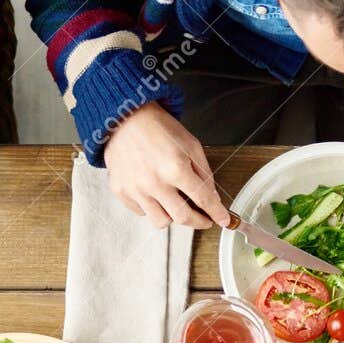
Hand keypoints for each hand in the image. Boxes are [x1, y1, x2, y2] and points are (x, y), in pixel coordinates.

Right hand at [102, 104, 229, 229]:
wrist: (125, 119)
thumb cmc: (158, 128)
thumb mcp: (190, 144)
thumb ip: (203, 173)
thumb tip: (211, 197)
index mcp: (175, 168)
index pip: (203, 199)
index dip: (216, 213)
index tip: (223, 220)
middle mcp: (154, 183)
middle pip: (183, 218)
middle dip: (198, 222)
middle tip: (204, 219)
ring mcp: (135, 190)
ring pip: (161, 222)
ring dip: (173, 217)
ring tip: (175, 204)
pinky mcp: (121, 191)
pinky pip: (141, 212)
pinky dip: (151, 207)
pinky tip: (154, 193)